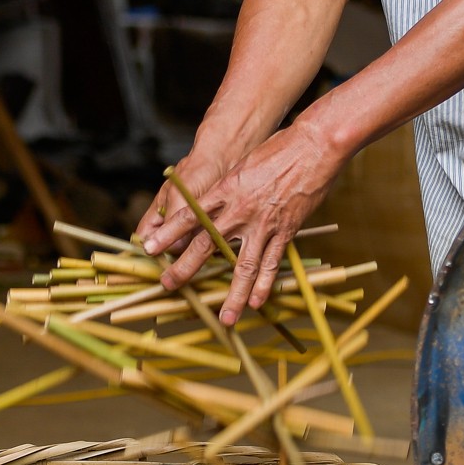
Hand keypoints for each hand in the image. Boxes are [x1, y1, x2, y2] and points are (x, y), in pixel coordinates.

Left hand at [144, 117, 344, 324]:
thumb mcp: (242, 167)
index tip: (149, 248)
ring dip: (233, 295)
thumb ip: (226, 190)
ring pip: (243, 265)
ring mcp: (263, 223)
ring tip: (226, 318)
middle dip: (186, 268)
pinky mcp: (286, 230)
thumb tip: (209, 206)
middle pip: (207, 244)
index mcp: (226, 190)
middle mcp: (240, 210)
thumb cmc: (278, 150)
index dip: (168, 233)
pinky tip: (257, 302)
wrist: (314, 147)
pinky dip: (264, 284)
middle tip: (169, 285)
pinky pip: (272, 263)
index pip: (190, 215)